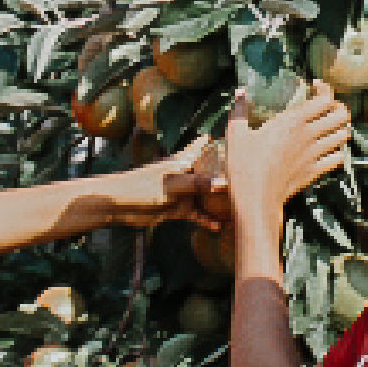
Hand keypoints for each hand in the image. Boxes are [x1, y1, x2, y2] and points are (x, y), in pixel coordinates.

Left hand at [103, 135, 229, 230]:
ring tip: (239, 210)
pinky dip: (206, 219)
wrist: (117, 205)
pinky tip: (218, 227)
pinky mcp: (176, 209)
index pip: (200, 146)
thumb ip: (197, 184)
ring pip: (204, 196)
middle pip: (208, 174)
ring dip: (218, 203)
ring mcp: (180, 193)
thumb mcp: (172, 185)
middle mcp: (184, 175)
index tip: (236, 139)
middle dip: (225, 177)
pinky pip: (195, 214)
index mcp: (181, 162)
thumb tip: (223, 182)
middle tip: (249, 182)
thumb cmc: (141, 187)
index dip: (215, 141)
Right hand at [226, 82, 350, 254]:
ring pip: (344, 135)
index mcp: (291, 121)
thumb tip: (240, 92)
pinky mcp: (315, 172)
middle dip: (337, 107)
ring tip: (329, 126)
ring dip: (339, 128)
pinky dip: (337, 151)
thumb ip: (240, 111)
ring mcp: (314, 155)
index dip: (324, 89)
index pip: (324, 98)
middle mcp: (308, 135)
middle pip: (341, 114)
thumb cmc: (244, 166)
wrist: (256, 199)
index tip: (314, 86)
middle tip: (326, 107)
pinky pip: (338, 158)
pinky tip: (327, 150)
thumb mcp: (236, 134)